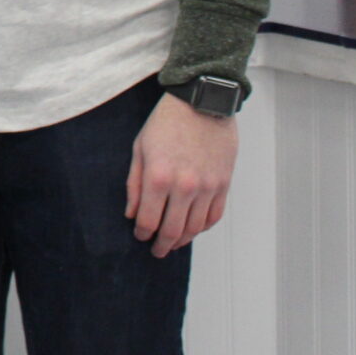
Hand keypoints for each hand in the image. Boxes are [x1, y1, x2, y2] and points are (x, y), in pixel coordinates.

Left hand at [125, 92, 237, 256]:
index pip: (149, 221)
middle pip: (173, 230)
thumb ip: (134, 184)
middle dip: (162, 245)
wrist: (202, 103)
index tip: (139, 236)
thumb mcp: (140, 149)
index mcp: (159, 177)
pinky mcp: (224, 184)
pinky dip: (203, 227)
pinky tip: (193, 229)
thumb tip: (132, 214)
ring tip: (173, 243)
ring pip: (195, 228)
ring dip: (182, 240)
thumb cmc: (166, 123)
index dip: (142, 234)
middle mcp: (185, 187)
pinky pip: (214, 216)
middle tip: (156, 251)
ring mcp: (208, 187)